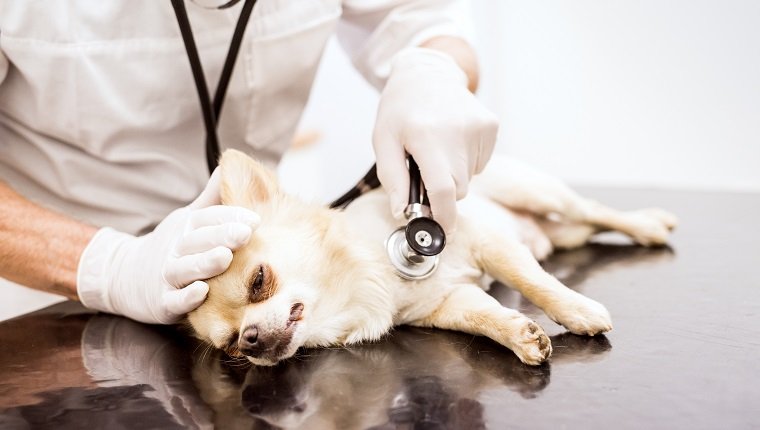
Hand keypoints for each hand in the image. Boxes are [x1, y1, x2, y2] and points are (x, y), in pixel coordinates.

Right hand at [77, 169, 259, 323]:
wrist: (125, 276)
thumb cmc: (172, 245)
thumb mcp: (189, 218)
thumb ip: (212, 197)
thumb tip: (231, 163)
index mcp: (186, 226)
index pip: (209, 217)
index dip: (231, 217)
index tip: (255, 219)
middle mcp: (175, 248)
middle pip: (198, 240)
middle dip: (222, 235)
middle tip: (245, 233)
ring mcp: (167, 275)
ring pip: (186, 269)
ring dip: (205, 263)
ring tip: (225, 257)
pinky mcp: (162, 303)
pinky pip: (174, 301)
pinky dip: (187, 297)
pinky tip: (202, 291)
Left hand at [373, 47, 498, 233]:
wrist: (427, 73)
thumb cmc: (400, 109)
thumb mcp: (384, 141)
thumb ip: (392, 179)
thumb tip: (402, 212)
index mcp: (428, 137)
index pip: (445, 190)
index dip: (445, 217)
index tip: (443, 232)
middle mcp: (458, 132)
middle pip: (458, 189)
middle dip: (442, 191)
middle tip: (424, 171)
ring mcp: (479, 128)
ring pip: (469, 177)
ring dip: (453, 173)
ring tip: (437, 148)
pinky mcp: (491, 126)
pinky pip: (479, 162)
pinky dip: (465, 160)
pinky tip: (452, 139)